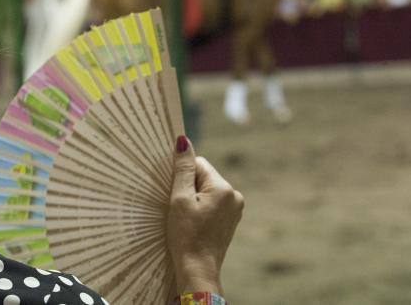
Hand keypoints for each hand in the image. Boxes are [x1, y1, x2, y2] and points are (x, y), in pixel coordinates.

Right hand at [167, 135, 243, 295]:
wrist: (198, 269)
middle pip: (204, 176)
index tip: (175, 193)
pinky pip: (213, 203)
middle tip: (179, 207)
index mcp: (224, 188)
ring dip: (194, 198)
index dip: (182, 175)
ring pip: (207, 190)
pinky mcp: (231, 219)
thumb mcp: (180, 199)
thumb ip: (182, 169)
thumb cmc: (186, 235)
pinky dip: (201, 208)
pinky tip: (193, 222)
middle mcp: (235, 195)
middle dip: (189, 186)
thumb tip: (183, 141)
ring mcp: (235, 209)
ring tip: (186, 217)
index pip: (199, 164)